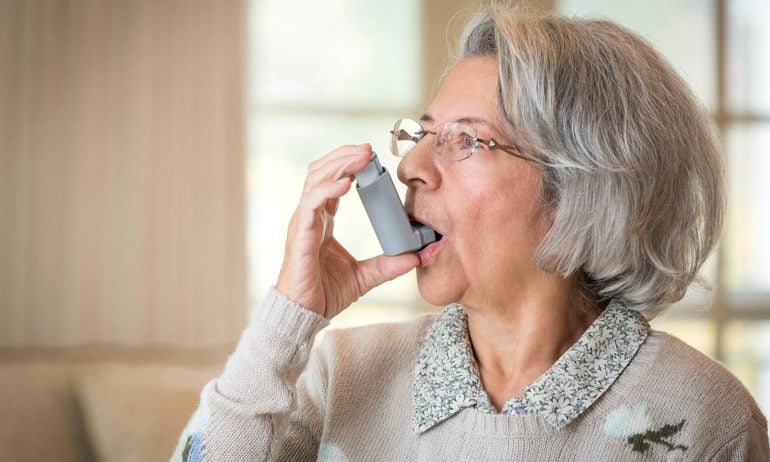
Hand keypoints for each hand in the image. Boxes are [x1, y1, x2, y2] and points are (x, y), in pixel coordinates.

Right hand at [276, 143, 419, 318]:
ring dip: (338, 164)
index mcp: (323, 221)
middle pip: (321, 173)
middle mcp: (310, 217)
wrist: (304, 315)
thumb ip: (387, 265)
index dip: (348, 166)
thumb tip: (415, 257)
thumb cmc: (324, 293)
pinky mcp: (300, 235)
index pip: (333, 183)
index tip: (370, 156)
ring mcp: (302, 224)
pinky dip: (327, 190)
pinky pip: (311, 204)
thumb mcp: (364, 276)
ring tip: (359, 156)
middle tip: (367, 148)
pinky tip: (345, 183)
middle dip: (343, 156)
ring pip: (314, 181)